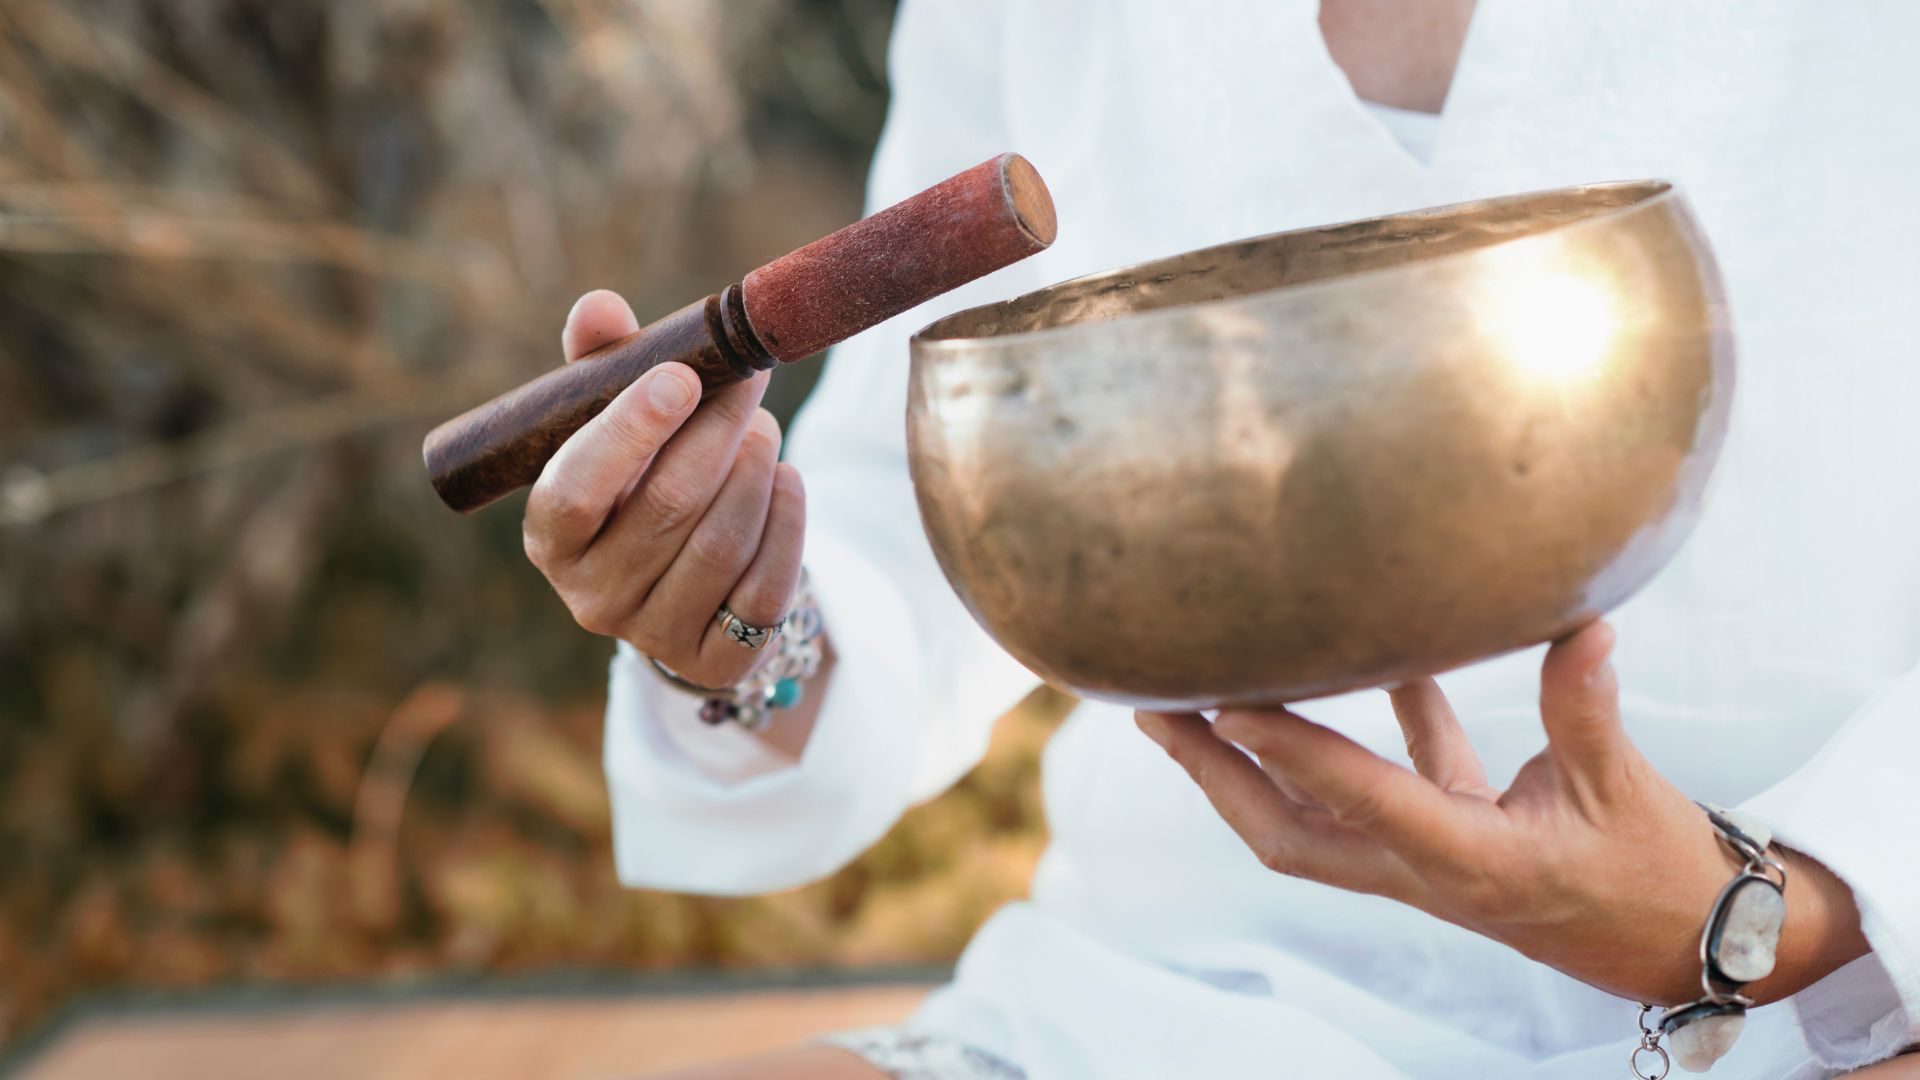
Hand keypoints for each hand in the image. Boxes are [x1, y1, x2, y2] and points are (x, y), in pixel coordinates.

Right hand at [524, 290, 804, 689]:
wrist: (680, 587)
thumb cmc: (638, 484)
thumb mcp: (611, 429)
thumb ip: (602, 368)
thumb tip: (598, 307)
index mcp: (551, 538)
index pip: (576, 488)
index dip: (628, 431)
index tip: (680, 375)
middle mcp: (592, 596)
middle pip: (667, 505)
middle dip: (718, 432)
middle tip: (750, 382)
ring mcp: (654, 635)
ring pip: (721, 543)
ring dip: (754, 472)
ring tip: (763, 429)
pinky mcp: (717, 661)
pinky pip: (764, 589)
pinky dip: (787, 525)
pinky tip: (788, 481)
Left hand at [1137, 621, 1868, 1005]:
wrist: (1682, 944)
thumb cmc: (1655, 873)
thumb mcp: (1622, 789)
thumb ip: (1586, 707)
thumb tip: (1580, 623)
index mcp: (1467, 860)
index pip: (1360, 802)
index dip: (1291, 752)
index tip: (1224, 704)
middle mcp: (1424, 867)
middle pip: (1285, 832)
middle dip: (1213, 777)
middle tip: (1152, 711)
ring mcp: (1421, 861)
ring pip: (1311, 818)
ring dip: (1250, 765)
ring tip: (1191, 700)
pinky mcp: (1443, 843)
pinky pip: (1381, 786)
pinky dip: (1359, 735)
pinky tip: (1370, 656)